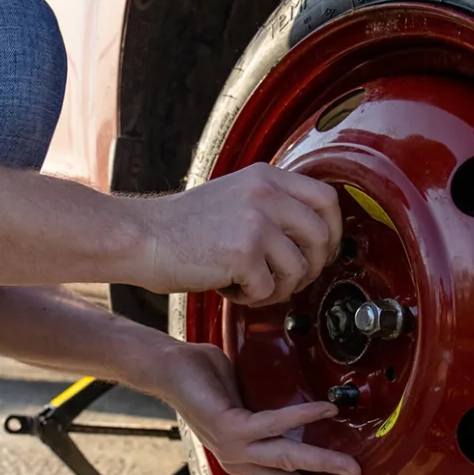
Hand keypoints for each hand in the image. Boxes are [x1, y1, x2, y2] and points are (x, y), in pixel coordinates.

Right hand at [139, 164, 341, 305]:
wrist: (141, 237)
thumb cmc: (181, 226)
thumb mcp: (234, 196)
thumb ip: (271, 206)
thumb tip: (312, 237)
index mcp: (266, 177)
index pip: (327, 199)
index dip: (332, 231)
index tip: (321, 250)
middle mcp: (265, 194)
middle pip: (322, 237)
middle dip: (311, 267)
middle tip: (287, 279)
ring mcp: (256, 222)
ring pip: (299, 269)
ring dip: (279, 287)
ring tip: (250, 284)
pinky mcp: (243, 253)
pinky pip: (269, 289)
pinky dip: (252, 298)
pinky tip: (230, 288)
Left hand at [148, 342, 361, 474]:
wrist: (171, 370)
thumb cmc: (209, 386)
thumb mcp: (247, 411)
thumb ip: (272, 422)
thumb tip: (311, 416)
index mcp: (245, 463)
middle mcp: (239, 462)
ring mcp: (233, 447)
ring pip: (286, 461)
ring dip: (322, 464)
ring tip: (352, 467)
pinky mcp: (230, 426)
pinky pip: (273, 424)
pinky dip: (302, 416)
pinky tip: (326, 410)